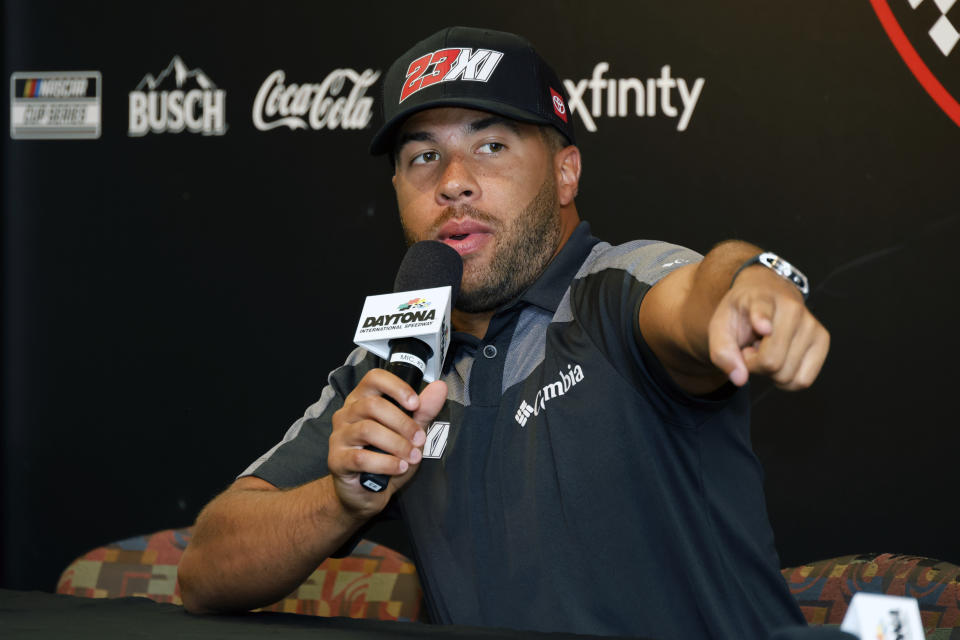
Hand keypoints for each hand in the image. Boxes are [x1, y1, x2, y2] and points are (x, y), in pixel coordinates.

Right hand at [328, 369, 446, 516]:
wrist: (367, 492)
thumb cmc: (387, 457)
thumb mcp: (409, 433)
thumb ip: (423, 411)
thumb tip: (439, 388)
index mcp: (362, 400)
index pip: (374, 378)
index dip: (397, 387)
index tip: (415, 404)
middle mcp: (346, 414)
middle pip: (373, 405)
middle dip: (403, 423)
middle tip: (419, 439)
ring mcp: (339, 436)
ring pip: (367, 430)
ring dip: (397, 444)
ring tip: (413, 456)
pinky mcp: (336, 460)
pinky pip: (361, 458)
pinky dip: (386, 463)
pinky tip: (400, 467)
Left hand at [708, 267, 829, 389]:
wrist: (766, 296)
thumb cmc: (742, 315)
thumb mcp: (720, 327)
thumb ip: (722, 353)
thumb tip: (740, 379)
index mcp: (760, 298)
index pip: (762, 309)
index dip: (762, 320)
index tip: (763, 327)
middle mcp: (791, 308)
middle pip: (771, 361)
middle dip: (753, 365)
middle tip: (751, 348)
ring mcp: (811, 324)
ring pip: (787, 374)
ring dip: (770, 371)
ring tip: (766, 349)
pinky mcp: (823, 340)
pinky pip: (803, 380)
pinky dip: (786, 379)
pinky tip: (780, 358)